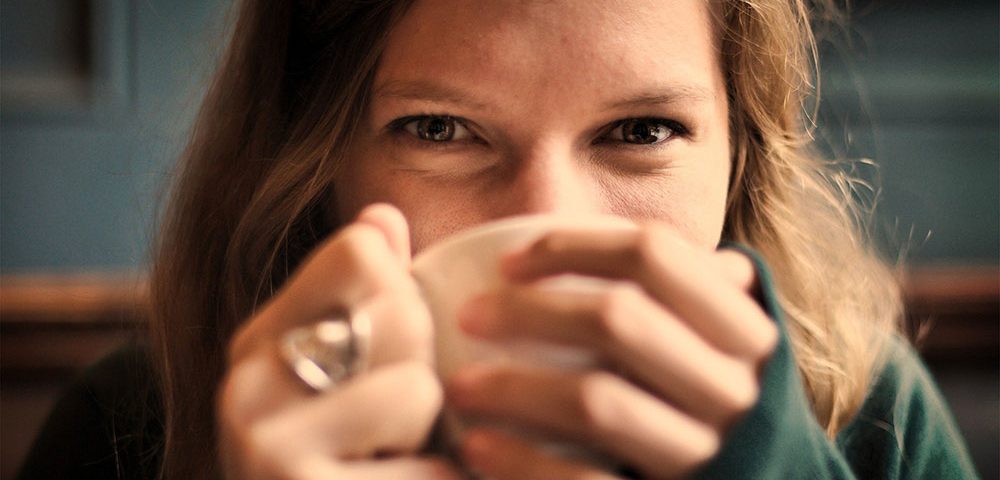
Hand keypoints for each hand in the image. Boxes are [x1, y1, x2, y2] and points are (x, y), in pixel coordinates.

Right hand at [217, 204, 461, 479]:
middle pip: (400, 312)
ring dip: (433, 435)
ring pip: (418, 388)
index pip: (362, 251)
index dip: (406, 295)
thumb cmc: (350, 462)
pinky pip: (430, 468)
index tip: (391, 349)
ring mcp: (267, 450)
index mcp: (260, 339)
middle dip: (425, 367)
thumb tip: (385, 214)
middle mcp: (245, 384)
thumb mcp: (347, 377)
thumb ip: (363, 297)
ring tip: (392, 463)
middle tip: (394, 422)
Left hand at [448, 224, 778, 478]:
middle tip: (468, 317)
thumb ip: (693, 293)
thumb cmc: (713, 407)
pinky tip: (479, 446)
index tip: (509, 262)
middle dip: (528, 312)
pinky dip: (522, 462)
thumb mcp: (722, 345)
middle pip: (618, 319)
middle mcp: (733, 388)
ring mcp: (704, 453)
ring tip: (460, 384)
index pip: (654, 254)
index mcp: (744, 332)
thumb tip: (655, 239)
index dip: (572, 245)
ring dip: (513, 387)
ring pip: (597, 402)